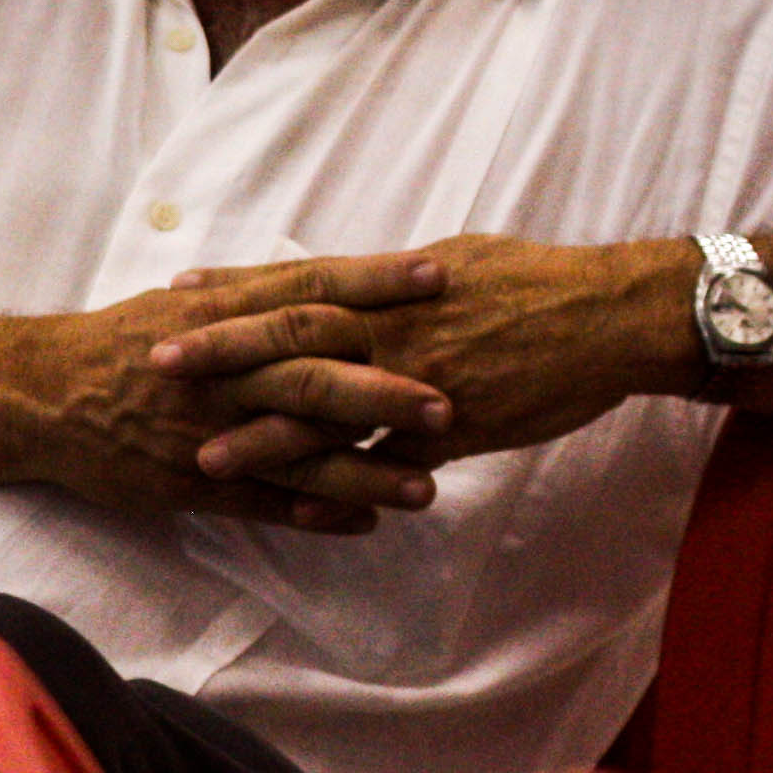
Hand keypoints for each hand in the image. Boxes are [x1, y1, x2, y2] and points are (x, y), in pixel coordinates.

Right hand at [0, 251, 456, 530]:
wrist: (40, 397)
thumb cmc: (116, 345)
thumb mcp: (180, 304)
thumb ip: (250, 296)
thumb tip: (320, 282)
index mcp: (219, 315)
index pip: (309, 288)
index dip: (374, 281)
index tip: (439, 276)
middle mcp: (219, 369)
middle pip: (312, 373)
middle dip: (382, 389)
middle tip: (448, 402)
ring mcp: (206, 428)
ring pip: (296, 448)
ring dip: (365, 470)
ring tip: (427, 487)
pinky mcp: (189, 480)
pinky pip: (262, 502)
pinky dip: (314, 514)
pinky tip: (365, 522)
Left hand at [152, 236, 687, 484]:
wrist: (616, 317)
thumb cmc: (536, 280)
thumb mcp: (450, 261)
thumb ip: (385, 282)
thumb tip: (336, 281)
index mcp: (391, 284)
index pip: (298, 282)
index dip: (236, 290)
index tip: (176, 294)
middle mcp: (398, 328)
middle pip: (294, 337)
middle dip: (223, 353)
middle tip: (156, 363)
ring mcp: (423, 383)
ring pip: (332, 412)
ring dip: (266, 437)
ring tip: (206, 458)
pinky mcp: (456, 431)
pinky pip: (391, 465)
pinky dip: (348, 488)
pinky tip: (303, 511)